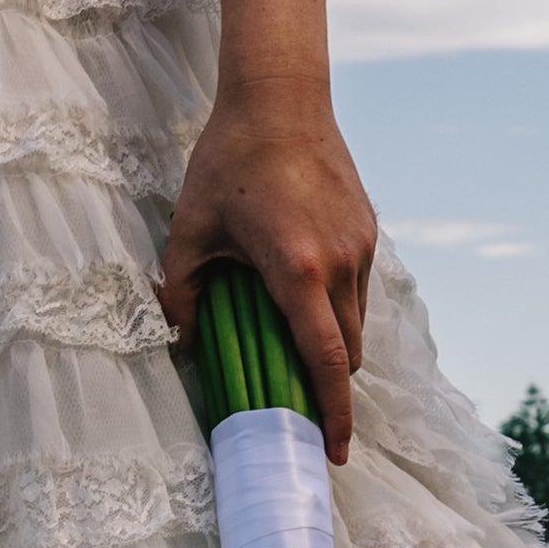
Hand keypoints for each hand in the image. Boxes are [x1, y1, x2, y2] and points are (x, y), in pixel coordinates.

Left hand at [158, 81, 377, 460]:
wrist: (280, 97)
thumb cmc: (227, 161)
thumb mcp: (189, 230)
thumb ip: (181, 293)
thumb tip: (181, 343)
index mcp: (297, 270)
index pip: (325, 361)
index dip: (333, 414)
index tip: (334, 451)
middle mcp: (340, 263)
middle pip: (346, 353)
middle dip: (327, 387)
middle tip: (297, 409)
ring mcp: (360, 246)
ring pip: (356, 322)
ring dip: (331, 345)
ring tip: (291, 347)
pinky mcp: (367, 229)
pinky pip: (358, 289)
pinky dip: (336, 308)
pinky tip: (300, 294)